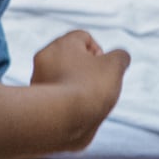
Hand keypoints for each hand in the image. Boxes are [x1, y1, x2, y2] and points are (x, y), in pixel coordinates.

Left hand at [27, 30, 128, 150]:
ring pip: (64, 77)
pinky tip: (77, 112)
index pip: (84, 38)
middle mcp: (45, 58)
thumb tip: (121, 57)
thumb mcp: (114, 67)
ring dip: (78, 86)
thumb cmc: (88, 88)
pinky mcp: (37, 101)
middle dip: (89, 70)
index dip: (100, 52)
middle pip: (73, 58)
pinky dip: (68, 101)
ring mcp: (39, 79)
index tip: (104, 68)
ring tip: (88, 101)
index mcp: (61, 44)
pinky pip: (57, 95)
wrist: (61, 120)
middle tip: (98, 85)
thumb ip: (120, 57)